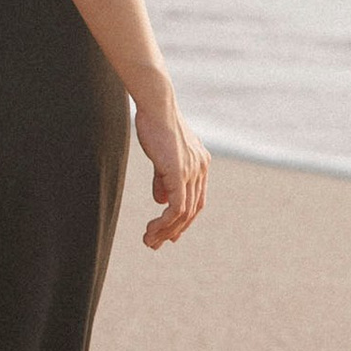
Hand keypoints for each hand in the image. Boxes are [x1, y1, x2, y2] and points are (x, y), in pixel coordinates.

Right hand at [131, 84, 207, 248]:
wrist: (156, 106)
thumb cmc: (155, 124)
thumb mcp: (162, 156)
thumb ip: (163, 179)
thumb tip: (161, 200)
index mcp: (200, 163)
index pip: (197, 199)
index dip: (184, 219)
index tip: (169, 233)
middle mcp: (201, 168)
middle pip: (193, 210)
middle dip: (175, 230)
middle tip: (157, 243)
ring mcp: (193, 171)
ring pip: (184, 213)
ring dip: (166, 230)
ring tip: (149, 240)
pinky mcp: (180, 173)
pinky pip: (176, 207)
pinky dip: (165, 222)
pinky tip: (152, 229)